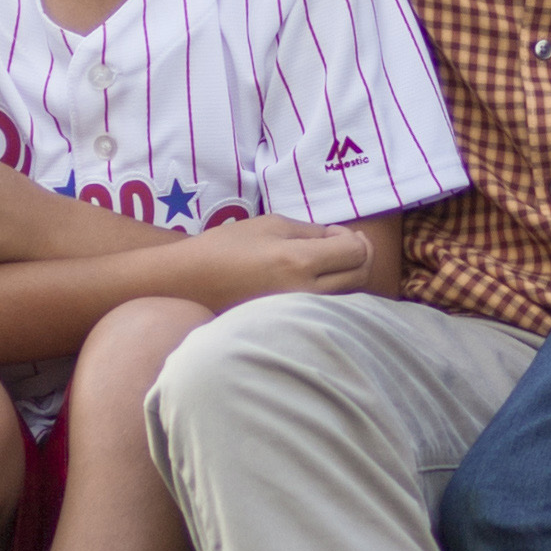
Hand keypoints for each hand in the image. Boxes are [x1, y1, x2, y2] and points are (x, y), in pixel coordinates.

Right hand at [181, 211, 371, 303]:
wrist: (189, 283)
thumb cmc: (226, 247)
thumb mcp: (270, 225)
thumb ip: (311, 231)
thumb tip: (340, 240)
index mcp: (298, 262)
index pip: (356, 253)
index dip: (354, 238)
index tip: (334, 232)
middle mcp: (304, 292)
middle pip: (360, 276)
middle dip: (361, 255)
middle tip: (343, 243)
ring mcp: (298, 313)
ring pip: (348, 295)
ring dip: (348, 274)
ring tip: (328, 259)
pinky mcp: (291, 324)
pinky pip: (328, 307)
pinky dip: (333, 291)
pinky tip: (316, 279)